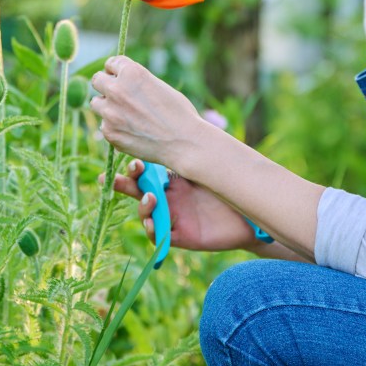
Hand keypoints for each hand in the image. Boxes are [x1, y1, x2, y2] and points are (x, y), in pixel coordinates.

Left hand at [89, 55, 204, 173]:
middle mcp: (117, 89)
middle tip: (117, 94)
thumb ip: (136, 82)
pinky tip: (131, 130)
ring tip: (124, 114)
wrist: (184, 142)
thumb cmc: (179, 113)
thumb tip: (122, 82)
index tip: (120, 77)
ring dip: (106, 106)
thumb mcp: (158, 86)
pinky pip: (104, 125)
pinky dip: (113, 126)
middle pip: (97, 80)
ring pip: (96, 103)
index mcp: (132, 72)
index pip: (111, 63)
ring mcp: (110, 112)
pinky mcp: (109, 132)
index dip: (117, 70)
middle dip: (106, 85)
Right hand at [99, 160, 260, 252]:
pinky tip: (152, 223)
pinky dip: (152, 230)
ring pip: (145, 214)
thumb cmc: (230, 190)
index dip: (134, 169)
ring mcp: (172, 218)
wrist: (249, 216)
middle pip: (138, 192)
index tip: (132, 162)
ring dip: (142, 206)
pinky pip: (159, 236)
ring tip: (151, 198)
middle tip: (116, 180)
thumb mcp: (208, 171)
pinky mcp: (179, 236)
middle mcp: (168, 199)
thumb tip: (178, 129)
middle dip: (124, 185)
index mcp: (173, 180)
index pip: (147, 173)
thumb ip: (192, 156)